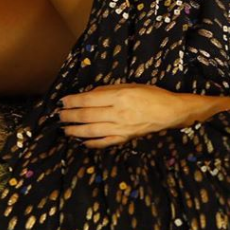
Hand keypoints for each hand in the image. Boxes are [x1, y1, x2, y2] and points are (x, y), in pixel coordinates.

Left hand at [57, 83, 186, 148]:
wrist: (170, 112)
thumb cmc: (151, 95)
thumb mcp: (131, 85)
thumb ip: (109, 90)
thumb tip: (89, 95)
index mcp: (120, 97)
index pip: (89, 100)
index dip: (73, 101)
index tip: (63, 101)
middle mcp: (118, 113)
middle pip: (87, 115)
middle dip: (70, 116)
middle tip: (60, 116)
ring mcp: (121, 128)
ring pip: (92, 131)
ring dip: (76, 131)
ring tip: (65, 129)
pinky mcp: (125, 138)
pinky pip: (104, 142)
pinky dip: (92, 143)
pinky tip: (82, 142)